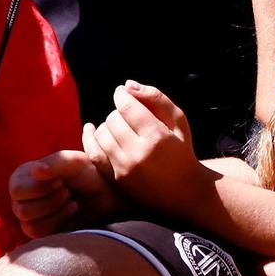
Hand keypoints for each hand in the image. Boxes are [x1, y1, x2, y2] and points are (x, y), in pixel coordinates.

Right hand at [8, 149, 121, 237]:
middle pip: (21, 210)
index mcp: (23, 177)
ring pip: (29, 225)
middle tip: (66, 191)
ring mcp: (29, 217)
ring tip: (71, 200)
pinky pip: (40, 235)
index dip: (40, 188)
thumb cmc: (87, 174)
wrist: (105, 194)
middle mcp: (21, 197)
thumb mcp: (75, 162)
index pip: (17, 190)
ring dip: (55, 211)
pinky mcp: (40, 231)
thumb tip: (35, 171)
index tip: (60, 181)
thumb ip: (56, 162)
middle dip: (50, 201)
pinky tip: (71, 209)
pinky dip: (59, 222)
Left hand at [89, 80, 205, 215]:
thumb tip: (127, 85)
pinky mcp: (115, 179)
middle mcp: (138, 153)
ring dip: (107, 125)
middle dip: (118, 112)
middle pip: (113, 120)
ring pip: (101, 135)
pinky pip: (94, 154)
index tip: (122, 92)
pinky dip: (91, 139)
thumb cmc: (182, 150)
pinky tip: (91, 130)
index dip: (121, 95)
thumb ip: (156, 98)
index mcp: (156, 136)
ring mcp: (124, 168)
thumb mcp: (179, 120)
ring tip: (118, 125)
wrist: (183, 190)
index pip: (127, 107)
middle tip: (127, 113)